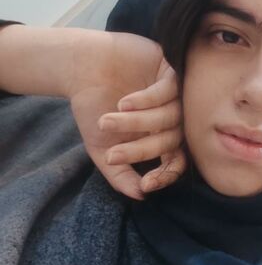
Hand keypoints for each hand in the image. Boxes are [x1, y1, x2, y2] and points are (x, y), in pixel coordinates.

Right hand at [68, 31, 186, 199]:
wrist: (80, 69)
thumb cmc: (92, 108)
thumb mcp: (103, 149)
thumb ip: (121, 175)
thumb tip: (142, 196)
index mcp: (161, 134)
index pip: (178, 159)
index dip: (167, 175)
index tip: (147, 184)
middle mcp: (171, 114)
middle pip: (173, 139)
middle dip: (142, 150)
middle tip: (113, 152)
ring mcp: (173, 92)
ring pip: (172, 116)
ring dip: (139, 123)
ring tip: (109, 120)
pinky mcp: (170, 68)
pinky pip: (170, 89)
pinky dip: (147, 100)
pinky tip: (124, 102)